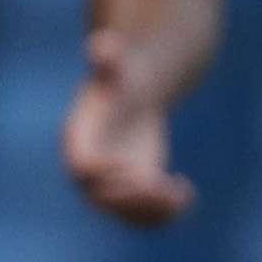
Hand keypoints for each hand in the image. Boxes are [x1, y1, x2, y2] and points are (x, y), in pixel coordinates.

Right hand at [59, 27, 193, 225]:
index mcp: (77, 140)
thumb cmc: (123, 73)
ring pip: (122, 214)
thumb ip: (109, 60)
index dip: (106, 173)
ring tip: (180, 196)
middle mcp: (86, 167)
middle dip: (132, 198)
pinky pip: (140, 216)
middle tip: (165, 186)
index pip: (83, 167)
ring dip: (151, 212)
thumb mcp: (119, 66)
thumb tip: (100, 45)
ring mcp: (107, 182)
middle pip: (100, 198)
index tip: (137, 166)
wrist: (134, 86)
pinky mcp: (129, 190)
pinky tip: (185, 191)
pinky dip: (163, 214)